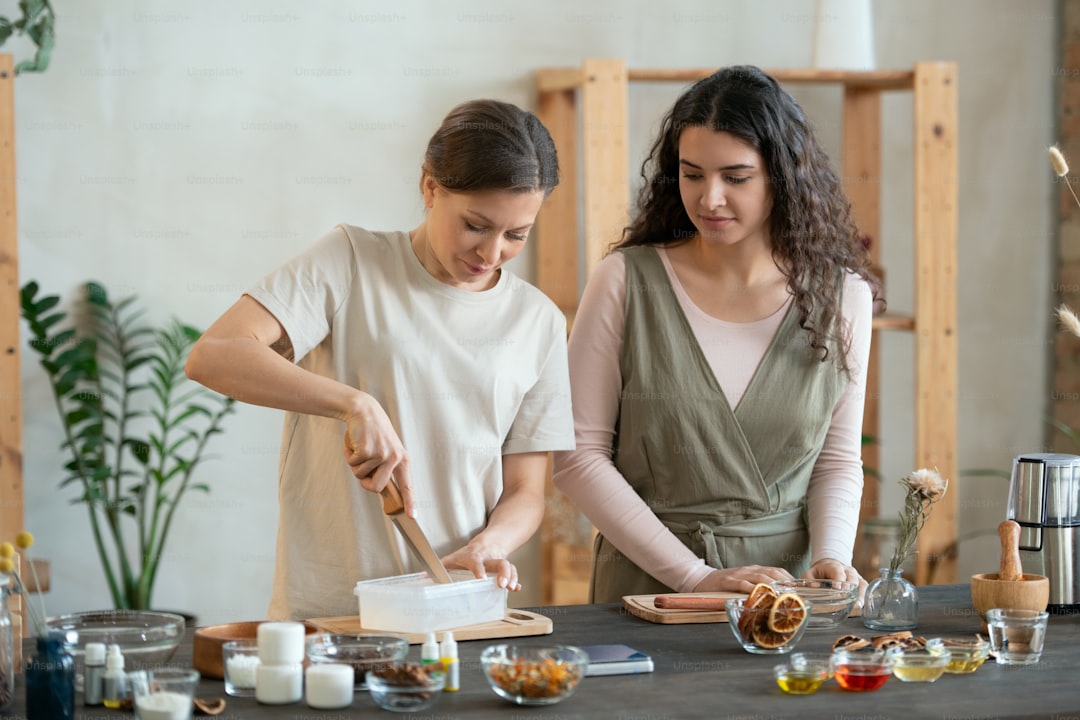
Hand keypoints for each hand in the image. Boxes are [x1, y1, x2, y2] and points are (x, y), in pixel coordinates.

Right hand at [342, 394, 413, 513]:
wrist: (363, 410)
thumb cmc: (374, 432)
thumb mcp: (386, 449)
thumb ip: (386, 468)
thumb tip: (382, 490)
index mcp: (402, 459)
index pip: (407, 485)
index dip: (409, 501)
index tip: (412, 516)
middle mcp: (395, 457)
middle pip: (377, 487)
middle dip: (365, 483)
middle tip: (361, 471)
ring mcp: (381, 454)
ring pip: (361, 475)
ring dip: (355, 464)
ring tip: (360, 448)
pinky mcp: (367, 450)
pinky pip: (353, 464)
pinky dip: (349, 455)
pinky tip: (355, 442)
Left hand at [441, 543, 520, 591]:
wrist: (488, 543)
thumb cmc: (468, 554)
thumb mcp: (454, 558)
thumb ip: (441, 566)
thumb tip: (423, 575)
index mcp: (475, 556)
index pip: (477, 561)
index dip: (479, 569)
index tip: (481, 578)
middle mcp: (488, 559)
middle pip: (499, 562)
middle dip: (503, 573)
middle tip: (502, 584)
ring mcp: (498, 562)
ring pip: (509, 567)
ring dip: (511, 577)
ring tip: (511, 588)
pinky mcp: (506, 567)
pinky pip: (513, 572)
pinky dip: (515, 581)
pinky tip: (516, 588)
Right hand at [690, 565, 795, 593]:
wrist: (702, 579)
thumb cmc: (726, 583)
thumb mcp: (745, 582)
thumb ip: (759, 586)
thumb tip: (777, 598)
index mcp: (755, 569)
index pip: (777, 570)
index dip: (790, 578)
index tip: (801, 588)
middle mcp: (750, 570)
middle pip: (773, 572)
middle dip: (787, 582)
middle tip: (797, 593)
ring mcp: (740, 575)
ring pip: (761, 577)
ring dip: (774, 585)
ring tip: (785, 594)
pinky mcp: (729, 581)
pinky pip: (744, 585)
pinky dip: (754, 590)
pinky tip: (761, 596)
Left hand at [803, 559, 866, 602]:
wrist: (829, 567)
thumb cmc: (819, 573)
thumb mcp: (810, 574)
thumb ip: (808, 579)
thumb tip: (813, 586)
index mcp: (833, 566)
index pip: (837, 571)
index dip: (838, 578)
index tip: (837, 587)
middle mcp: (847, 570)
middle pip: (851, 577)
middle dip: (850, 587)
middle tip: (848, 597)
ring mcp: (855, 576)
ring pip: (860, 583)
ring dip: (860, 594)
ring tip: (858, 604)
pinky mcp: (859, 582)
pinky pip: (865, 588)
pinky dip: (865, 596)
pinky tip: (863, 605)